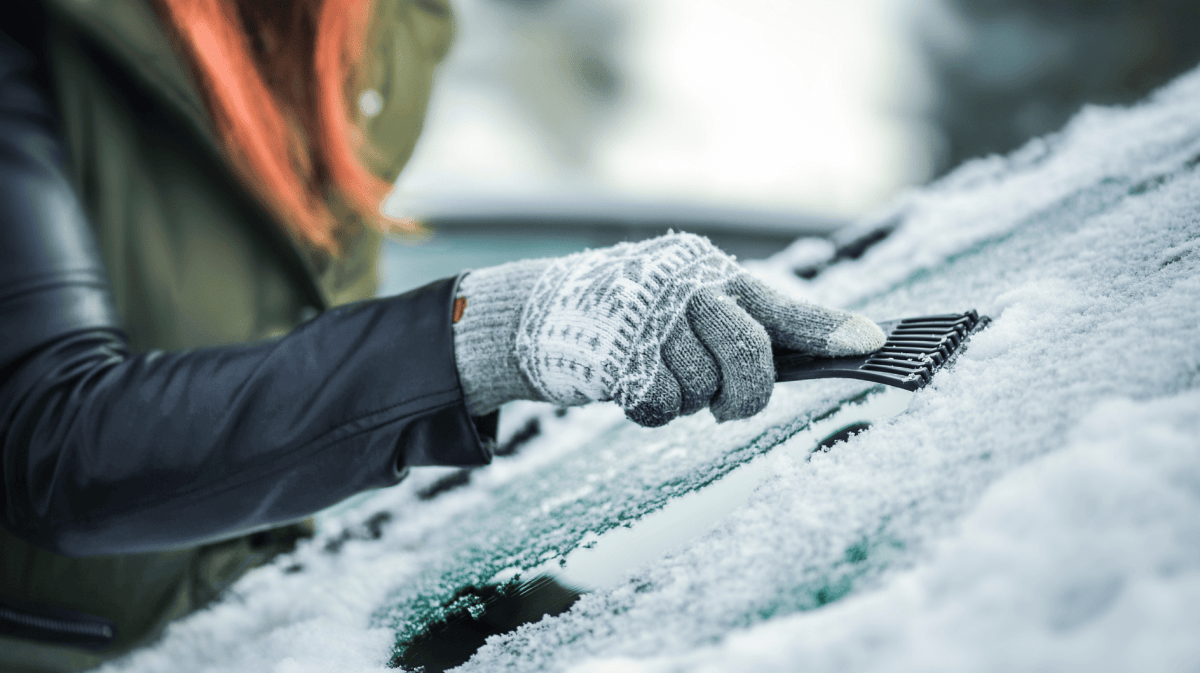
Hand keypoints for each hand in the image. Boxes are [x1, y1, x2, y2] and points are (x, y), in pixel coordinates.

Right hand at [452, 233, 884, 425]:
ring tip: (658, 374)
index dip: (827, 328)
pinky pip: (661, 407)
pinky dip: (652, 411)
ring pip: (703, 390)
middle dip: (745, 392)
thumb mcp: (692, 305)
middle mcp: (687, 289)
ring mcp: (650, 320)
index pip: (780, 305)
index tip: (873, 343)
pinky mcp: (615, 354)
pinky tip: (631, 385)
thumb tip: (829, 350)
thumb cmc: (636, 314)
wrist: (544, 311)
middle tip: (730, 407)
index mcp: (714, 276)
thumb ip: (750, 326)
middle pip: (750, 354)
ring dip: (686, 399)